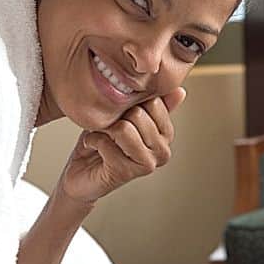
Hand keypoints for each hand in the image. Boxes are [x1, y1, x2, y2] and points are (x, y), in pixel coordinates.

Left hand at [60, 88, 186, 203]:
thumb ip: (152, 105)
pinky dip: (92, 140)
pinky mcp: (126, 172)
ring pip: (123, 129)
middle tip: (109, 127)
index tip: (122, 113)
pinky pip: (106, 143)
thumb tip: (180, 91)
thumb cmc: (104, 142)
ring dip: (105, 129)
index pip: (154, 102)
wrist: (82, 172)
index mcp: (166, 134)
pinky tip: (93, 146)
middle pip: (138, 114)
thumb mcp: (128, 116)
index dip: (130, 102)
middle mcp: (162, 151)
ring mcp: (147, 163)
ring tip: (103, 136)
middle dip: (116, 116)